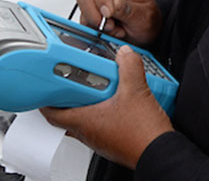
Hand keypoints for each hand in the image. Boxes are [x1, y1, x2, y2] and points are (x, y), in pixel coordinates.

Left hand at [41, 45, 173, 168]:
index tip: (45, 88)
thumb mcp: (136, 91)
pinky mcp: (115, 143)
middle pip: (67, 116)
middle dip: (68, 99)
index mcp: (85, 122)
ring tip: (97, 90)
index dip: (45, 100)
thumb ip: (129, 67)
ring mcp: (102, 140)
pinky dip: (103, 114)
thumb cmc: (144, 135)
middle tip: (72, 83)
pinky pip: (101, 127)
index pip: (52, 114)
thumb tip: (125, 54)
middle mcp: (89, 134)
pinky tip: (117, 104)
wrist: (162, 154)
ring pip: (85, 122)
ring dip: (87, 106)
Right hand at [75, 0, 161, 46]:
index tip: (109, 13)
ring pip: (83, 13)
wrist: (146, 32)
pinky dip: (96, 32)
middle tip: (112, 25)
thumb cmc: (147, 18)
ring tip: (116, 29)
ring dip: (98, 26)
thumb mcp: (143, 14)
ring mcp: (95, 5)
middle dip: (96, 16)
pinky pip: (85, 25)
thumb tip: (113, 1)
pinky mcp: (91, 18)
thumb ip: (128, 8)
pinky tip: (111, 33)